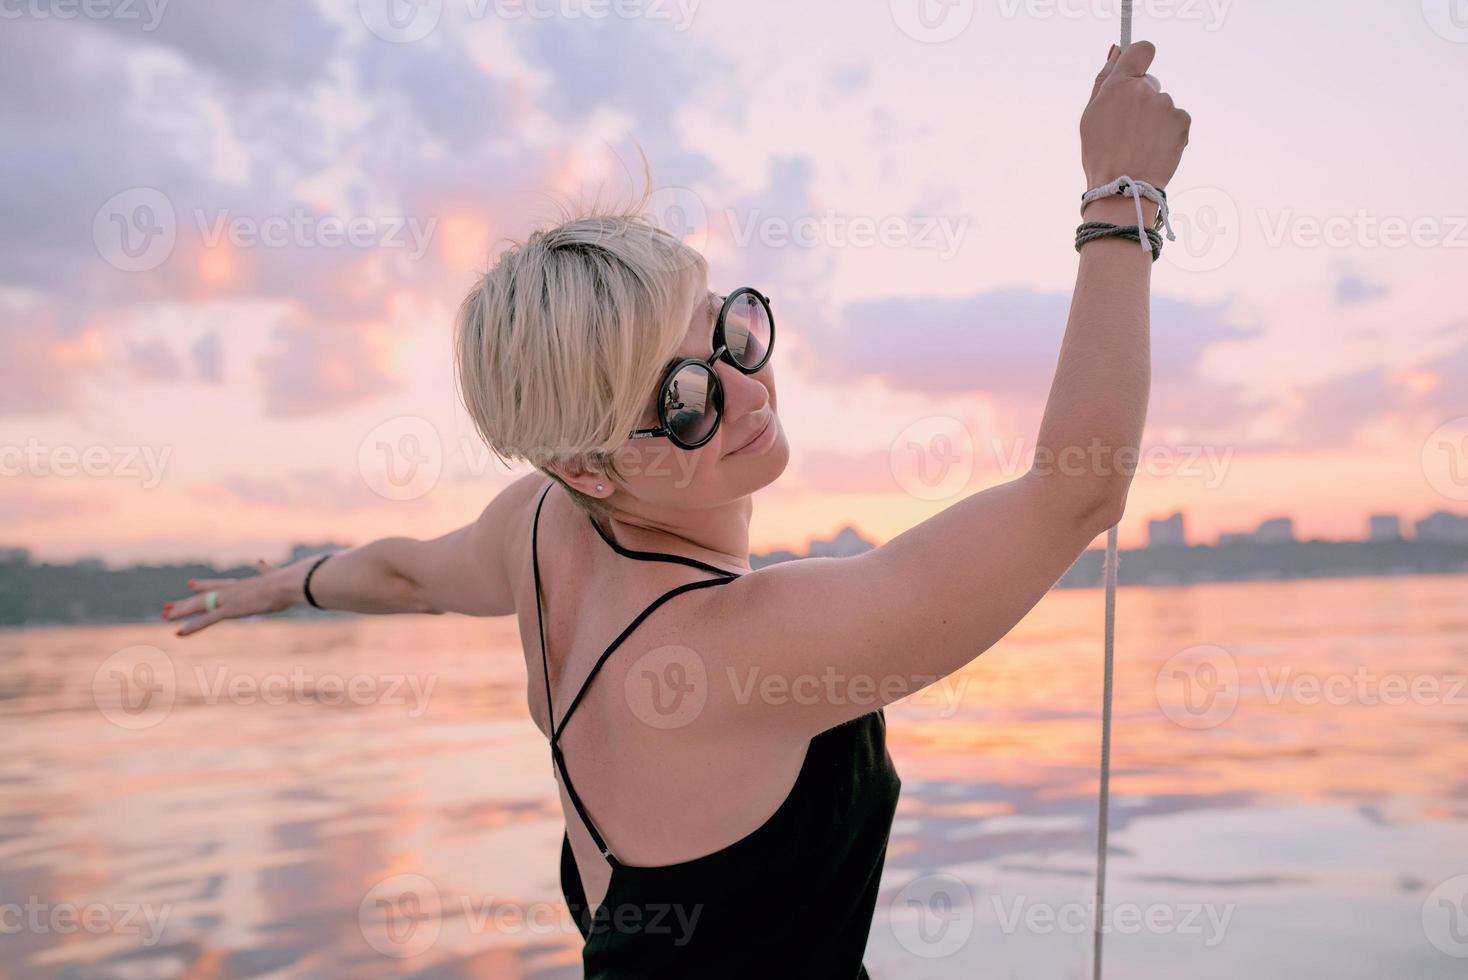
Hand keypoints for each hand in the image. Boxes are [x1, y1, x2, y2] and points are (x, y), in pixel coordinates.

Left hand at [160, 558, 295, 636]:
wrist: (289, 583)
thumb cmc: (287, 581)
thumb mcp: (275, 576)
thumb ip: (268, 570)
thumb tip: (262, 561)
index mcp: (242, 585)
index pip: (218, 585)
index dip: (203, 585)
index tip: (190, 584)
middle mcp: (231, 590)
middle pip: (203, 596)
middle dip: (185, 602)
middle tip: (167, 606)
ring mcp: (229, 600)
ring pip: (199, 606)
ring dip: (181, 611)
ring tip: (164, 615)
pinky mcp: (230, 610)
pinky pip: (206, 620)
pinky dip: (191, 626)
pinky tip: (178, 633)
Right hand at [1081, 41, 1190, 191]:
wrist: (1124, 188)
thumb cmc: (1102, 155)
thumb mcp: (1091, 116)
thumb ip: (1104, 79)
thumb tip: (1116, 51)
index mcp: (1119, 84)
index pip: (1140, 50)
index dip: (1139, 57)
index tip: (1137, 70)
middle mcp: (1144, 89)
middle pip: (1149, 84)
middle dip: (1141, 101)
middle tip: (1128, 131)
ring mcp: (1165, 104)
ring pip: (1162, 105)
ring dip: (1154, 120)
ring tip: (1139, 146)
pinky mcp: (1181, 120)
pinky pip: (1176, 119)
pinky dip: (1168, 132)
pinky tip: (1154, 150)